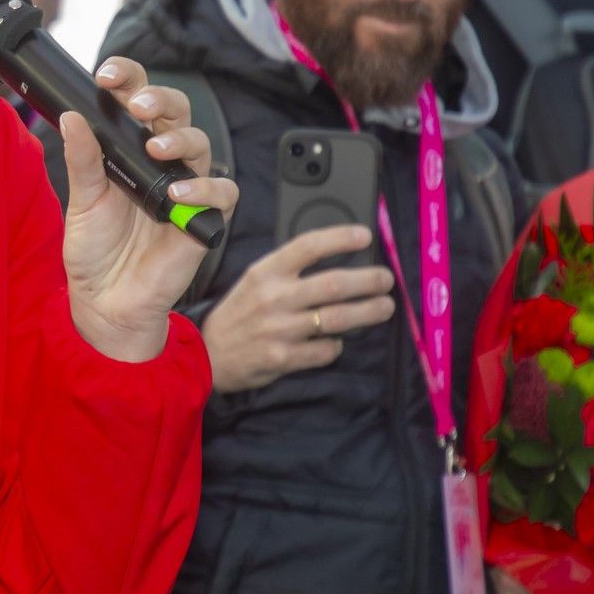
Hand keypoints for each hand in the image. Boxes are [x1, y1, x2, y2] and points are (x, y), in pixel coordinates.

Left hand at [58, 57, 240, 361]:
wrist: (106, 302)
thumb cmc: (95, 251)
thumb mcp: (81, 202)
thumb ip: (82, 160)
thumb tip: (71, 116)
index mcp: (128, 149)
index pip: (136, 99)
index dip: (128, 78)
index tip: (106, 75)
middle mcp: (160, 161)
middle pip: (175, 112)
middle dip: (159, 98)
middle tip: (137, 106)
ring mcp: (185, 187)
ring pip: (201, 144)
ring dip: (180, 139)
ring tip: (155, 150)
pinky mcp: (203, 218)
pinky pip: (222, 192)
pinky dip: (205, 188)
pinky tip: (177, 194)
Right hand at [199, 224, 396, 392]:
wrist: (207, 353)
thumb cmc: (241, 312)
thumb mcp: (256, 280)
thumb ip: (289, 269)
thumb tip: (336, 260)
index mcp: (266, 271)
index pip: (308, 246)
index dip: (340, 238)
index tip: (365, 236)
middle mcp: (273, 297)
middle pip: (333, 284)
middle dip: (368, 281)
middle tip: (386, 280)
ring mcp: (278, 329)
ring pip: (336, 318)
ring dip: (367, 312)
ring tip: (384, 307)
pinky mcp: (282, 357)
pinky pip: (324, 350)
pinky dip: (336, 345)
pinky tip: (337, 341)